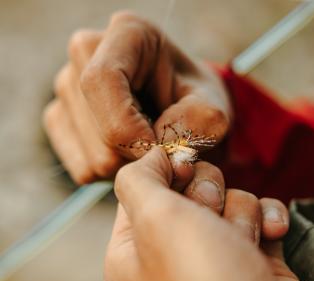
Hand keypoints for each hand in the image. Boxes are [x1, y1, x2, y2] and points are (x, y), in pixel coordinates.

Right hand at [43, 11, 230, 183]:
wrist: (179, 108)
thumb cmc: (194, 102)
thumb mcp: (213, 107)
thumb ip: (200, 120)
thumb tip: (159, 145)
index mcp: (126, 36)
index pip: (102, 80)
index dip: (128, 127)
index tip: (159, 150)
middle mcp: (87, 57)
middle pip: (97, 127)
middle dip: (137, 152)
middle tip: (163, 145)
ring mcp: (67, 90)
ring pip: (92, 157)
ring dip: (128, 165)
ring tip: (147, 145)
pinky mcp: (62, 121)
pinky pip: (83, 169)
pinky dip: (113, 173)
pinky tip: (128, 152)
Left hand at [105, 147, 313, 280]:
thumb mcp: (155, 220)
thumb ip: (139, 179)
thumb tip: (152, 156)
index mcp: (134, 250)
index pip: (142, 189)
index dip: (164, 172)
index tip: (181, 169)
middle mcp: (171, 252)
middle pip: (188, 189)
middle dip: (206, 194)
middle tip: (209, 215)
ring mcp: (213, 254)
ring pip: (226, 199)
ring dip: (239, 214)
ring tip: (241, 242)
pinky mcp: (251, 255)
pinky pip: (257, 213)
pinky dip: (266, 219)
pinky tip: (269, 237)